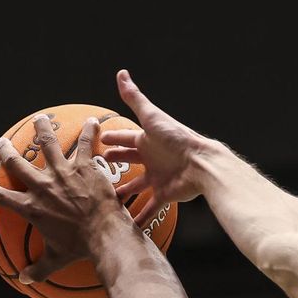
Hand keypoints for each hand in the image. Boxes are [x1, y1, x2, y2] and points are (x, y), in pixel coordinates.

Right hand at [0, 114, 130, 283]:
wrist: (103, 234)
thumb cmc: (79, 249)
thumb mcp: (55, 260)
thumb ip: (38, 269)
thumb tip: (24, 280)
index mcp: (32, 208)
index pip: (3, 198)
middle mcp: (42, 186)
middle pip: (17, 164)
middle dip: (6, 151)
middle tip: (1, 143)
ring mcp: (62, 173)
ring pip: (47, 144)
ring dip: (42, 129)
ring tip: (39, 119)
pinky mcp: (84, 166)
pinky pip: (85, 144)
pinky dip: (89, 132)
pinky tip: (92, 121)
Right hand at [99, 69, 217, 209]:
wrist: (201, 164)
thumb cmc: (177, 139)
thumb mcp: (152, 117)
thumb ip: (135, 98)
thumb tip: (121, 73)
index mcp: (147, 140)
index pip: (124, 138)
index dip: (111, 139)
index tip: (97, 139)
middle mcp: (151, 158)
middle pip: (127, 161)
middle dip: (113, 164)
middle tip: (96, 168)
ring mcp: (157, 177)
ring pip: (135, 186)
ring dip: (122, 193)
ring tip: (106, 199)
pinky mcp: (164, 194)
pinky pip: (149, 207)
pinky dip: (140, 216)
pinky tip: (127, 224)